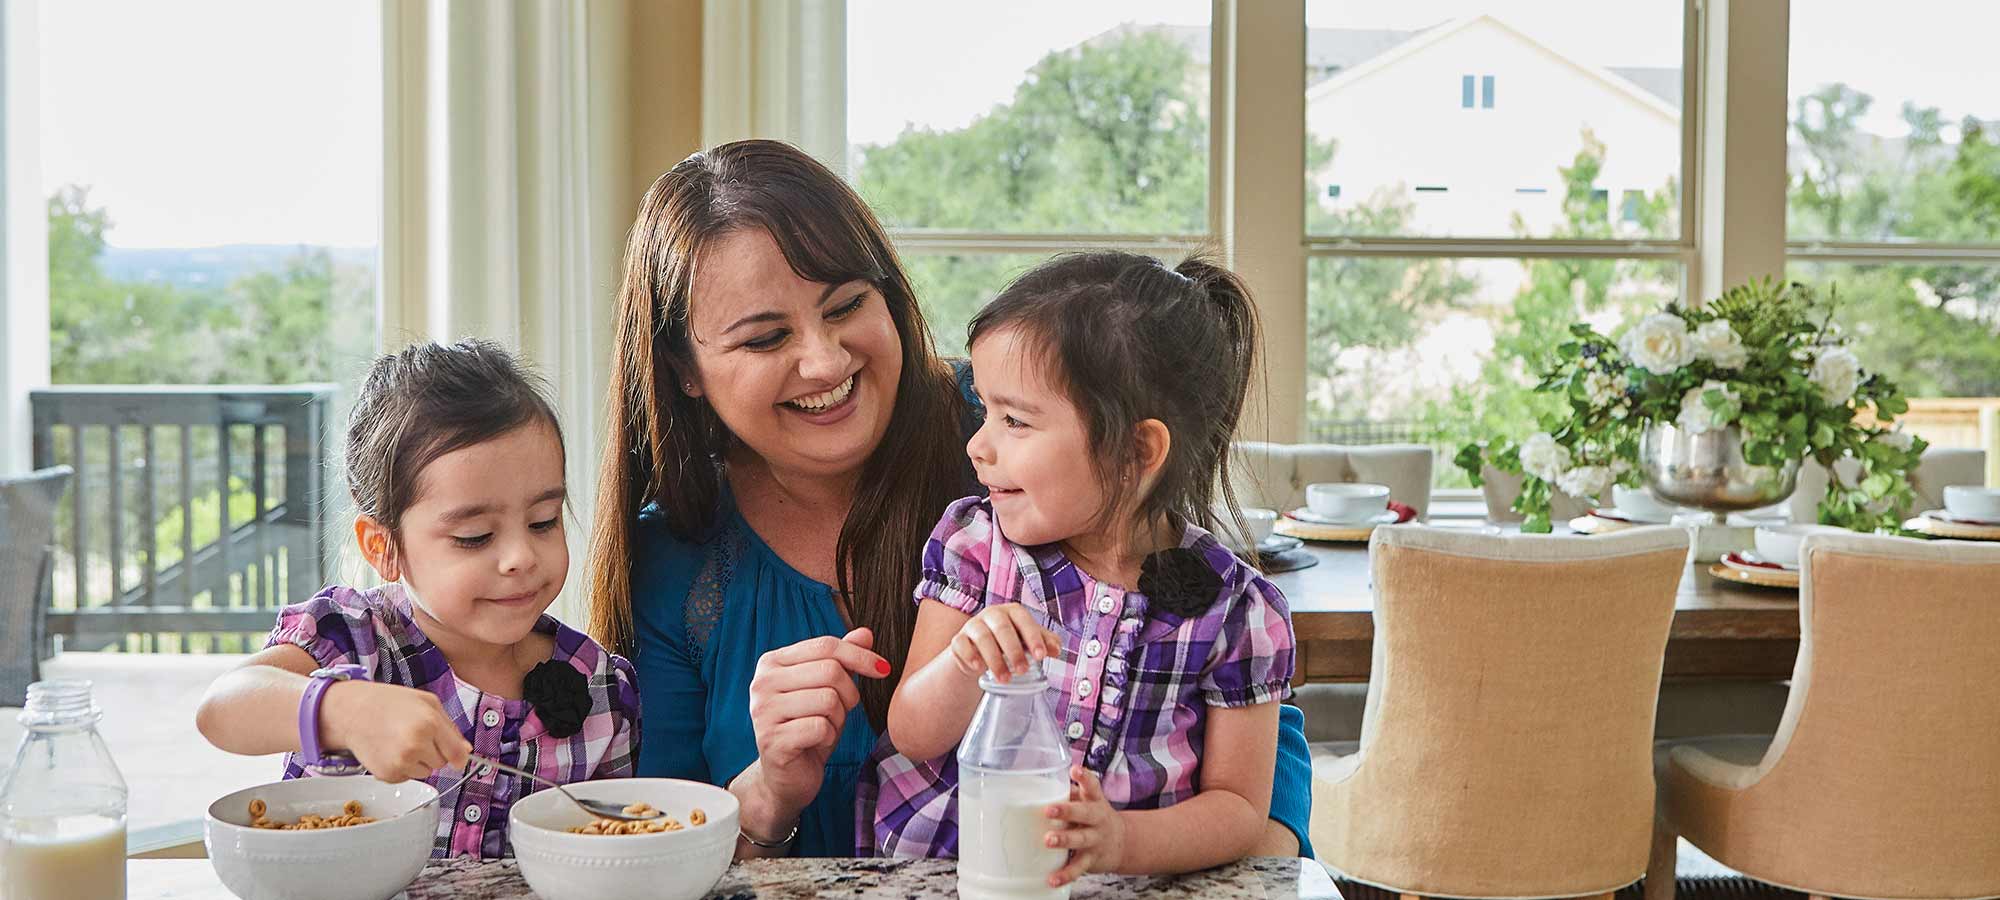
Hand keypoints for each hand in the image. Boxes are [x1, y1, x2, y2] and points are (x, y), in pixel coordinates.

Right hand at [319, 680, 470, 782]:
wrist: (352, 712)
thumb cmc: (389, 703)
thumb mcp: (427, 702)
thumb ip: (451, 727)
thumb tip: (466, 752)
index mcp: (429, 724)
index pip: (457, 754)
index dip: (458, 755)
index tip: (457, 756)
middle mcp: (415, 745)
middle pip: (442, 763)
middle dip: (434, 751)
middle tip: (416, 735)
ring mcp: (400, 763)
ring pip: (426, 772)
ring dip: (418, 761)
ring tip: (401, 741)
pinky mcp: (388, 775)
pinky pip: (408, 777)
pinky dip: (403, 768)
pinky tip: (391, 750)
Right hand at [747, 627, 888, 812]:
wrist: (786, 777)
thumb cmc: (808, 727)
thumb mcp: (828, 689)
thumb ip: (842, 660)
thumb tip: (866, 633)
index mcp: (772, 663)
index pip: (825, 645)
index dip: (860, 655)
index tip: (883, 669)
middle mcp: (762, 683)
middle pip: (830, 671)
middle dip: (849, 693)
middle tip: (842, 711)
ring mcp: (763, 712)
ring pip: (829, 699)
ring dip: (839, 718)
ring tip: (825, 727)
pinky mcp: (772, 740)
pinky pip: (821, 728)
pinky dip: (830, 737)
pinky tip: (817, 743)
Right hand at [947, 605, 1060, 682]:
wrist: (979, 654)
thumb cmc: (1008, 644)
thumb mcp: (1027, 642)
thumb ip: (1044, 643)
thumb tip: (1056, 649)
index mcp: (1012, 612)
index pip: (1024, 620)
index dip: (1033, 637)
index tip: (1041, 656)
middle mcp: (992, 615)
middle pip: (1002, 628)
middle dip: (1014, 650)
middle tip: (1022, 671)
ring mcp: (973, 626)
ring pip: (982, 637)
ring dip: (994, 659)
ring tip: (1004, 679)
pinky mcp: (959, 639)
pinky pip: (961, 644)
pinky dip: (970, 656)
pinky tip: (979, 668)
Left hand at [1045, 765, 1124, 885]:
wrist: (1123, 843)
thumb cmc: (1095, 817)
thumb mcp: (1088, 802)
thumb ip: (1067, 795)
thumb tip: (1036, 787)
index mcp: (1095, 801)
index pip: (1092, 786)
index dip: (1084, 777)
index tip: (1075, 770)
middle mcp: (1098, 819)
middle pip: (1085, 813)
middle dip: (1067, 811)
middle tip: (1049, 810)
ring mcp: (1096, 840)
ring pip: (1081, 839)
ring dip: (1064, 840)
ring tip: (1048, 840)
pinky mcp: (1092, 859)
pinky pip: (1078, 867)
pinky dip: (1065, 874)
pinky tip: (1052, 879)